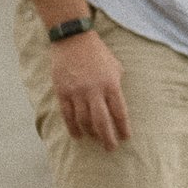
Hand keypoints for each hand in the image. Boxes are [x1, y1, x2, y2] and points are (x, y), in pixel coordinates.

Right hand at [50, 24, 129, 149]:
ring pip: (84, 121)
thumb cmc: (97, 52)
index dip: (122, 128)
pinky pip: (68, 115)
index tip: (125, 138)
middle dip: (108, 138)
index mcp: (111, 84)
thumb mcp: (115, 66)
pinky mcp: (63, 92)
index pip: (119, 113)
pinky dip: (73, 128)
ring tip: (95, 140)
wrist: (73, 39)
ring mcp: (77, 92)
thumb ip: (117, 84)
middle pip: (102, 122)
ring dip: (91, 133)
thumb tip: (117, 102)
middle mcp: (94, 91)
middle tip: (111, 148)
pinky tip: (78, 135)